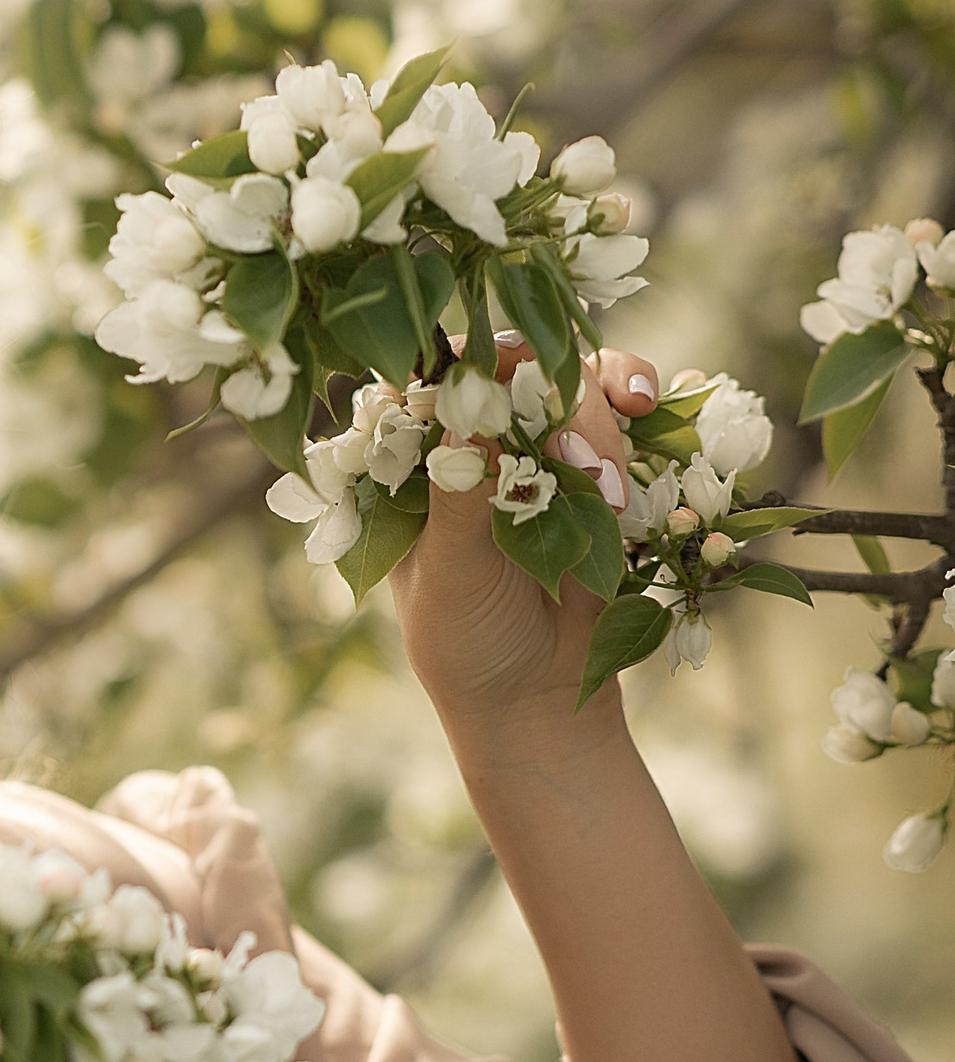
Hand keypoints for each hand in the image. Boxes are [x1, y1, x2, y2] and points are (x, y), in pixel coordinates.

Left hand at [393, 345, 660, 762]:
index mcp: (419, 465)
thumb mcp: (451, 577)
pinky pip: (620, 407)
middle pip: (515, 369)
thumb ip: (458, 502)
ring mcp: (541, 449)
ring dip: (595, 414)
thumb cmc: (466, 643)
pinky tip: (642, 412)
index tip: (504, 368)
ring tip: (603, 487)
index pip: (432, 384)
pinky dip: (634, 400)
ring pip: (573, 379)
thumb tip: (464, 421)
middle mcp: (477, 444)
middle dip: (550, 397)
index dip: (468, 364)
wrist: (537, 696)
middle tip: (572, 456)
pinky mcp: (597, 465)